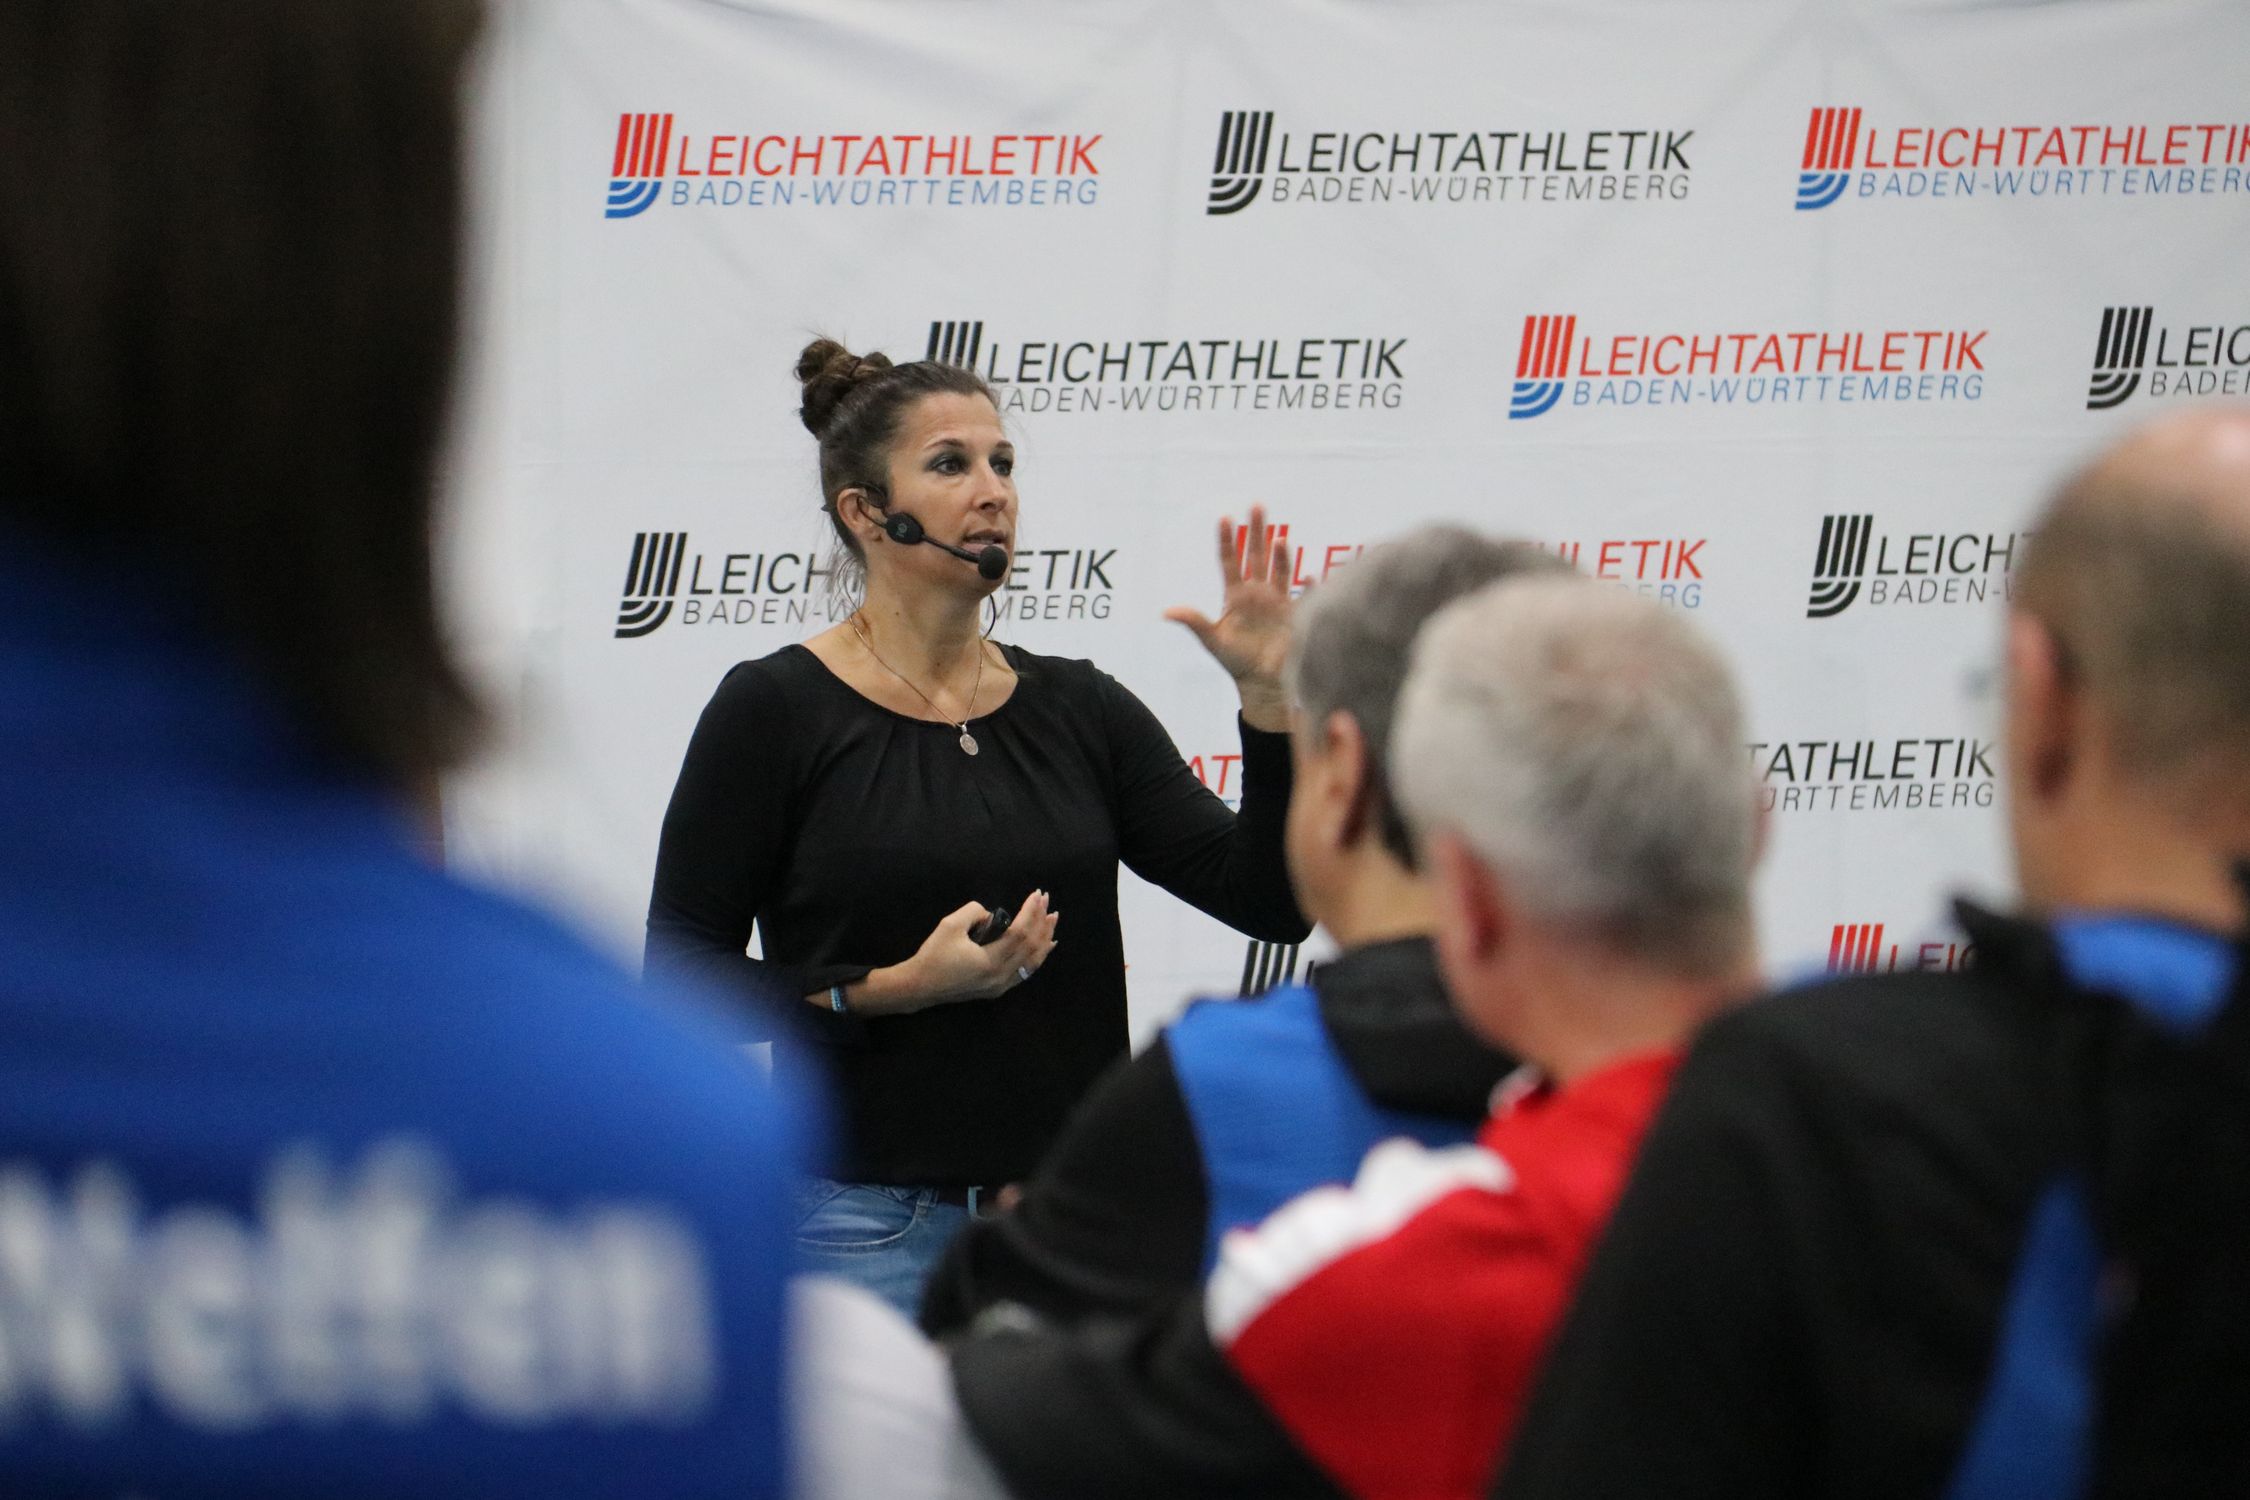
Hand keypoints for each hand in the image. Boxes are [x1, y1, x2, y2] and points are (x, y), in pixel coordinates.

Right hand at [892, 891, 1059, 1009]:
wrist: (920, 986)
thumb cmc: (934, 955)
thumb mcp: (950, 925)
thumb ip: (974, 912)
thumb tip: (991, 916)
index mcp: (990, 962)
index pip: (1020, 933)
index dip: (1030, 912)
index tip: (1036, 894)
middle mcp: (1001, 977)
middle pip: (1031, 947)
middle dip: (1041, 921)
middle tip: (1047, 901)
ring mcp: (1001, 986)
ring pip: (1033, 962)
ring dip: (1044, 938)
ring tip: (1052, 919)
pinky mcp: (998, 989)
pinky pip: (1026, 971)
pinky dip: (1038, 956)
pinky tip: (1047, 945)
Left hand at [1163, 506, 1294, 712]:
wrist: (1261, 682)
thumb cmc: (1236, 661)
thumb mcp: (1212, 640)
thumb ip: (1194, 622)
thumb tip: (1166, 612)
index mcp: (1236, 596)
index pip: (1230, 561)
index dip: (1227, 540)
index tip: (1224, 517)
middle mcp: (1257, 592)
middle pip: (1256, 555)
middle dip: (1257, 530)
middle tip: (1257, 505)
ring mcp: (1278, 601)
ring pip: (1280, 569)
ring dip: (1280, 554)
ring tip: (1277, 539)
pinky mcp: (1295, 615)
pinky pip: (1304, 597)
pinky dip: (1309, 588)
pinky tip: (1311, 577)